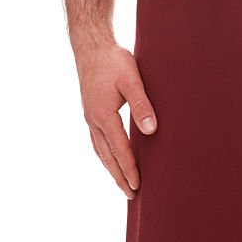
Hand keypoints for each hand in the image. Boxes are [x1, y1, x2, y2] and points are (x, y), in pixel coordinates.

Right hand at [75, 40, 156, 200]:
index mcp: (103, 115)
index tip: (138, 186)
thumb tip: (151, 130)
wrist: (91, 45)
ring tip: (121, 182)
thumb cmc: (112, 60)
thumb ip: (141, 104)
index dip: (129, 169)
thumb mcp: (131, 80)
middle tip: (131, 195)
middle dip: (119, 176)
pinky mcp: (90, 110)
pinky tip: (110, 156)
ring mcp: (89, 116)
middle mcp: (93, 120)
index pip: (120, 149)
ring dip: (110, 167)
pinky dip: (104, 154)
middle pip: (107, 156)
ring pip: (99, 150)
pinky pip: (96, 140)